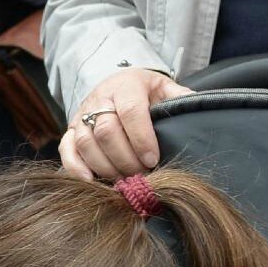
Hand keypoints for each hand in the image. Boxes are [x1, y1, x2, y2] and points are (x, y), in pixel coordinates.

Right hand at [58, 68, 191, 180]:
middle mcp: (99, 98)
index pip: (130, 111)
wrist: (116, 84)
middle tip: (141, 174)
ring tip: (123, 180)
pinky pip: (66, 150)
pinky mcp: (69, 131)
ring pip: (85, 143)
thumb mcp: (165, 88)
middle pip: (105, 131)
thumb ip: (181, 99)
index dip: (141, 138)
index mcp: (126, 85)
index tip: (152, 159)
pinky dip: (75, 168)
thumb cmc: (145, 92)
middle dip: (124, 158)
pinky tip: (91, 182)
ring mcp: (80, 115)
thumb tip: (202, 111)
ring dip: (105, 166)